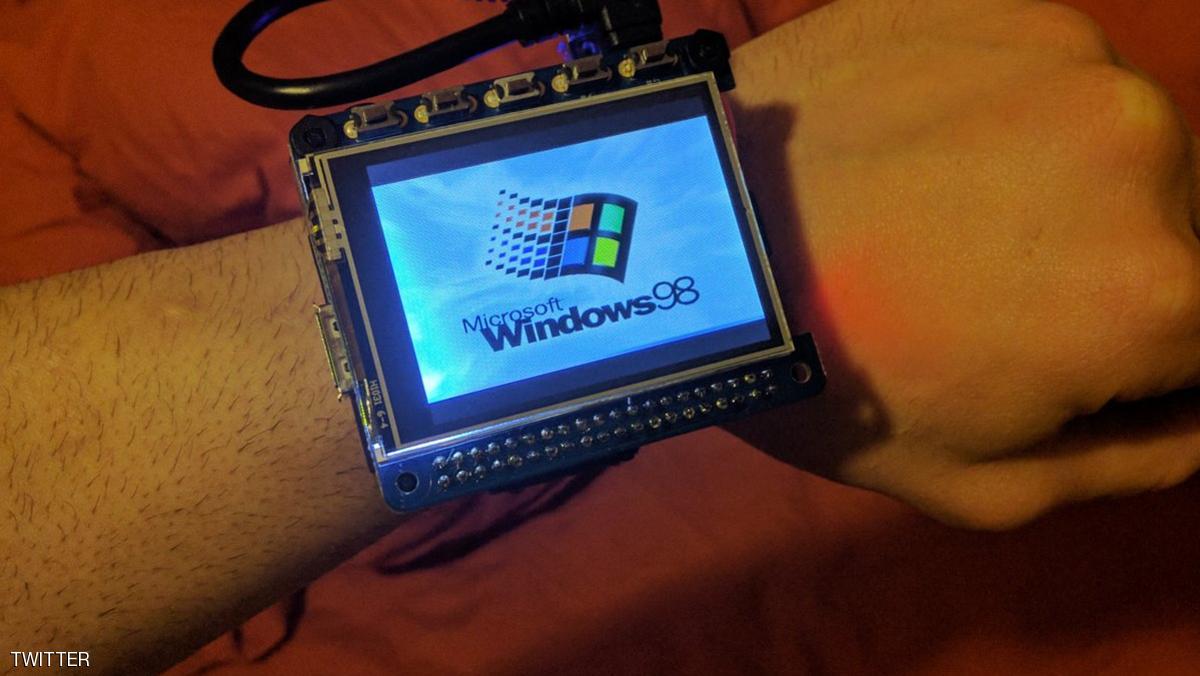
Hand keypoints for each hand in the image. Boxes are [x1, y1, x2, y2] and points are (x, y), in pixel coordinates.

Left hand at [726, 0, 1199, 528]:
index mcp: (1159, 290)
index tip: (1050, 344)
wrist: (690, 239)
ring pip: (1118, 135)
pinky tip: (922, 141)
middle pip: (1179, 221)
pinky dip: (1009, 107)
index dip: (1135, 350)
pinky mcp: (998, 0)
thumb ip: (1134, 459)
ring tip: (946, 203)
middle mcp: (1146, 150)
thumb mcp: (979, 485)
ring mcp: (1070, 56)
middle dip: (1108, 258)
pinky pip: (1048, 67)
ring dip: (1065, 174)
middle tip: (984, 275)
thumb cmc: (826, 375)